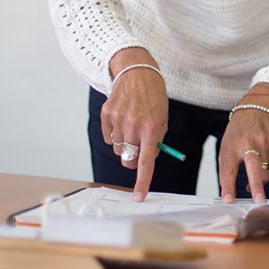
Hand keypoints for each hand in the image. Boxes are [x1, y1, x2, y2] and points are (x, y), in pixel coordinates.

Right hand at [101, 48, 167, 201]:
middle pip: (128, 159)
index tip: (139, 196)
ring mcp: (118, 120)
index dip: (143, 181)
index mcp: (151, 127)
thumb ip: (155, 140)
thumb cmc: (154, 97)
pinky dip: (114, 135)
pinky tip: (121, 119)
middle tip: (137, 149)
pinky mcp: (106, 114)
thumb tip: (146, 160)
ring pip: (117, 149)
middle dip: (132, 159)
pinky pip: (108, 137)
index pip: (146, 161)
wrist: (137, 72)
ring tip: (131, 125)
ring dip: (124, 144)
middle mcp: (134, 125)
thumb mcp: (162, 117)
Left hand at [218, 84, 268, 203]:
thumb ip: (227, 168)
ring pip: (265, 173)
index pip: (228, 169)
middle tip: (258, 200)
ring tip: (252, 185)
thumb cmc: (238, 131)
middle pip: (254, 168)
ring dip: (259, 184)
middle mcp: (248, 144)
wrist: (256, 109)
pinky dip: (265, 175)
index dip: (228, 186)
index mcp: (232, 145)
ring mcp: (264, 144)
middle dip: (256, 186)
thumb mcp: (226, 146)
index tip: (228, 199)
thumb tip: (229, 193)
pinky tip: (260, 172)